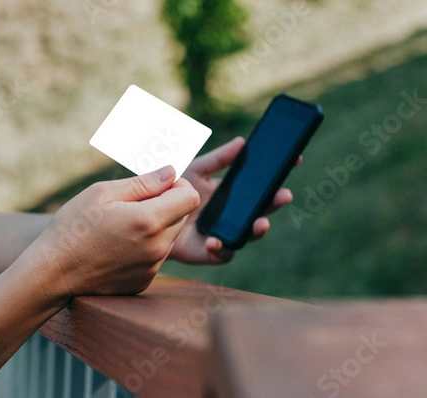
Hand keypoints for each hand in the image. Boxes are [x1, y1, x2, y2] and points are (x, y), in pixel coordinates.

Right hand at [32, 166, 199, 296]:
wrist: (53, 273)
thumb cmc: (73, 228)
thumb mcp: (102, 194)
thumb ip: (143, 183)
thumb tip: (171, 173)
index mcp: (148, 221)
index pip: (190, 197)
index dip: (178, 186)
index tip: (158, 185)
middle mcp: (157, 247)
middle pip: (182, 217)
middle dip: (166, 205)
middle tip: (133, 204)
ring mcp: (152, 267)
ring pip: (170, 237)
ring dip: (156, 226)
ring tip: (121, 227)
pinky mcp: (144, 281)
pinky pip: (156, 256)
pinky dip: (145, 247)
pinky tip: (118, 246)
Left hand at [169, 137, 295, 264]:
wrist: (149, 216)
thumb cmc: (172, 191)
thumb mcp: (195, 170)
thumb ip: (218, 159)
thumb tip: (242, 142)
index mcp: (231, 193)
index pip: (260, 184)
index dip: (278, 173)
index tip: (294, 159)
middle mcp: (232, 214)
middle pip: (260, 209)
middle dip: (274, 203)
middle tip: (284, 194)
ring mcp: (223, 233)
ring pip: (247, 234)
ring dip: (256, 230)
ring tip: (261, 223)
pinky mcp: (209, 252)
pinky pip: (221, 253)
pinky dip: (221, 248)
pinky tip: (216, 241)